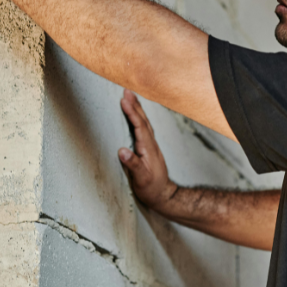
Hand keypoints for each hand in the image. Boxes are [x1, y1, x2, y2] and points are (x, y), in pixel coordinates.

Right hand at [118, 89, 176, 210]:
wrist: (164, 195)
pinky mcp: (149, 149)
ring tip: (130, 97)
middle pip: (143, 120)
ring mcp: (151, 146)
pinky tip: (136, 115)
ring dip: (138, 109)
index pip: (140, 126)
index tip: (124, 100)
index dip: (132, 112)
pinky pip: (144, 128)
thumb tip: (122, 150)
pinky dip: (139, 118)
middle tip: (126, 91)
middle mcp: (151, 144)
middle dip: (135, 105)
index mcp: (148, 148)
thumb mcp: (142, 179)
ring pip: (144, 123)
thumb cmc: (151, 188)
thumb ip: (133, 165)